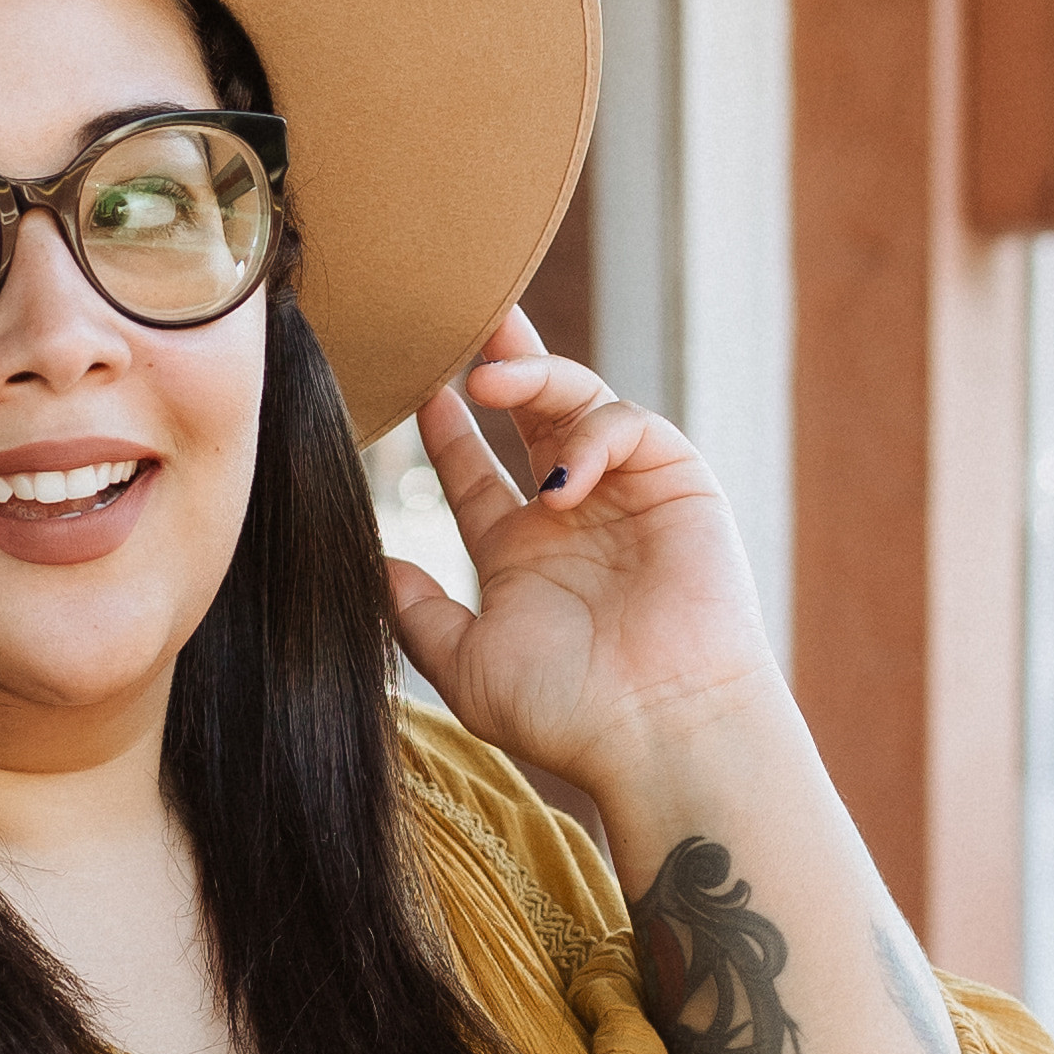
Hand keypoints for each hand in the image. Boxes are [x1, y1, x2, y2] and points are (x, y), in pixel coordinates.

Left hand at [381, 313, 792, 807]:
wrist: (658, 731)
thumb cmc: (569, 713)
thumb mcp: (466, 666)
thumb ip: (417, 616)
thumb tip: (374, 567)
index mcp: (520, 553)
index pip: (473, 471)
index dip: (444, 430)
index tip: (415, 394)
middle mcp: (572, 515)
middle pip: (532, 414)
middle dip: (501, 364)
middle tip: (466, 322)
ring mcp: (626, 495)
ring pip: (579, 401)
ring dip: (534, 378)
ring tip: (488, 384)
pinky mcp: (678, 484)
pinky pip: (631, 425)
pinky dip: (594, 434)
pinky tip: (564, 479)